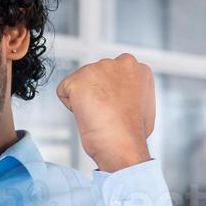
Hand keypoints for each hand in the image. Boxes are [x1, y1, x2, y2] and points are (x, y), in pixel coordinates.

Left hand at [55, 53, 154, 172]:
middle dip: (96, 93)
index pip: (113, 74)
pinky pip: (63, 91)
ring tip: (98, 115)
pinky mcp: (78, 78)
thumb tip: (120, 99)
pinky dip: (70, 106)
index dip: (111, 94)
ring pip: (80, 83)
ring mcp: (98, 68)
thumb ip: (130, 94)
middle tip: (105, 113)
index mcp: (137, 68)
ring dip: (84, 99)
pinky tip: (87, 114)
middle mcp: (120, 62)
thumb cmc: (133, 133)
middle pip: (95, 75)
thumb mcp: (142, 107)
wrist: (122, 143)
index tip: (115, 107)